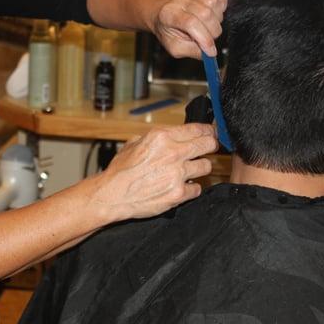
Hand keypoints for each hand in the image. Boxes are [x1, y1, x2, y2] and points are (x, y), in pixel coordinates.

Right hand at [90, 124, 217, 222]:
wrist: (113, 194)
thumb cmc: (120, 170)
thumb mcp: (134, 143)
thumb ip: (155, 138)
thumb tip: (170, 136)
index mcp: (162, 137)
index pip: (197, 129)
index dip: (208, 131)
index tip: (210, 133)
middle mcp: (173, 153)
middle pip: (208, 145)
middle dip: (210, 146)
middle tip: (208, 149)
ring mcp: (177, 174)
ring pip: (206, 166)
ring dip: (200, 168)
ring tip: (191, 170)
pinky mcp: (178, 194)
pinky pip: (197, 189)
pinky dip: (191, 188)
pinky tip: (182, 187)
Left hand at [153, 0, 227, 58]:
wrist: (162, 14)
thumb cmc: (169, 32)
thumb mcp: (175, 48)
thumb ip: (192, 51)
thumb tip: (210, 52)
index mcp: (169, 14)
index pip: (191, 23)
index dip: (205, 39)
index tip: (210, 51)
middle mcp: (179, 0)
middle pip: (205, 13)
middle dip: (212, 31)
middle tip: (208, 39)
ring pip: (213, 3)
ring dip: (217, 19)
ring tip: (208, 26)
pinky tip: (216, 9)